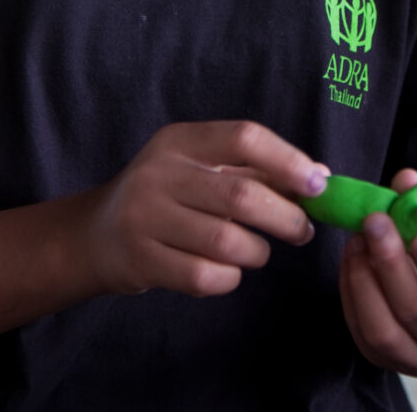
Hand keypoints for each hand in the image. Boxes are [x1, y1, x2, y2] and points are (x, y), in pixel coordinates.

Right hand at [83, 120, 326, 298]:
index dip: (287, 160)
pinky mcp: (142, 259)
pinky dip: (230, 278)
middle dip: (285, 217)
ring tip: (257, 250)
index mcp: (180, 140)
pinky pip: (205, 277)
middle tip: (302, 229)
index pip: (243, 138)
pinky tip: (228, 271)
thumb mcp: (201, 168)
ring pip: (227, 242)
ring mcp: (146, 217)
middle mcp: (159, 172)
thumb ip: (257, 169)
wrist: (97, 233)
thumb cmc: (167, 196)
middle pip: (241, 195)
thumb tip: (319, 177)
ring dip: (257, 252)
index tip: (318, 184)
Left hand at [338, 168, 416, 376]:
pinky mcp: (387, 361)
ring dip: (364, 277)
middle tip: (374, 220)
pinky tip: (352, 257)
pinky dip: (351, 290)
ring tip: (357, 237)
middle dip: (390, 262)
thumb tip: (405, 180)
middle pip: (416, 314)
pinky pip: (360, 329)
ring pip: (382, 329)